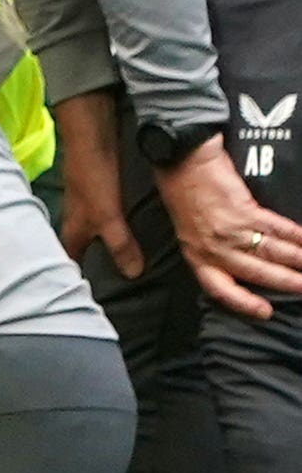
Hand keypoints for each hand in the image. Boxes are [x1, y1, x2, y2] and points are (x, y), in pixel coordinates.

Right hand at [54, 89, 142, 278]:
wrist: (92, 133)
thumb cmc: (93, 175)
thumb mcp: (108, 214)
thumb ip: (120, 243)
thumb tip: (133, 275)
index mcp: (73, 229)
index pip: (67, 261)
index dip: (69, 279)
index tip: (74, 297)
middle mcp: (76, 219)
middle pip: (77, 248)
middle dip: (83, 266)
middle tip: (98, 284)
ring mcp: (85, 203)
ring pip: (90, 232)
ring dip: (98, 246)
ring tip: (116, 262)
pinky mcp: (97, 189)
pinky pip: (102, 216)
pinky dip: (110, 226)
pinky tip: (126, 227)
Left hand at [155, 136, 301, 318]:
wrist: (181, 161)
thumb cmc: (183, 192)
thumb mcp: (190, 228)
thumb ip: (211, 247)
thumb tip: (241, 258)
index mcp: (196, 255)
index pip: (220, 289)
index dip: (244, 303)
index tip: (265, 312)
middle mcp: (212, 248)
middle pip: (255, 273)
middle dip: (286, 283)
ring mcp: (228, 230)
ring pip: (271, 252)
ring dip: (298, 261)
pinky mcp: (243, 210)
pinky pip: (277, 228)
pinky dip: (297, 237)